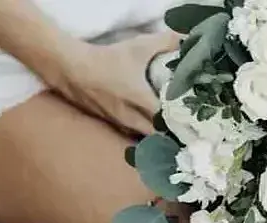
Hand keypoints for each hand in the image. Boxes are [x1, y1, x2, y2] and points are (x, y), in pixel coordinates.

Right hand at [54, 31, 177, 134]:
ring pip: (144, 138)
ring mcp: (121, 124)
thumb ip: (164, 43)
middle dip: (171, 136)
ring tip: (170, 134)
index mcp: (143, 102)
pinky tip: (148, 129)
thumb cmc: (108, 59)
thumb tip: (185, 40)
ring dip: (156, 138)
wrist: (73, 69)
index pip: (168, 123)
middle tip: (184, 132)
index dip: (181, 127)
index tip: (193, 127)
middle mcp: (133, 118)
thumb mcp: (138, 47)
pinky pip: (132, 134)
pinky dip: (141, 134)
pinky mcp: (112, 124)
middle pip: (158, 136)